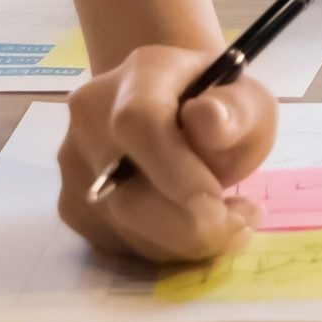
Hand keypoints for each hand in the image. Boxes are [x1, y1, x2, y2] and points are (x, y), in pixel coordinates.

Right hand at [52, 42, 278, 262]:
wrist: (176, 109)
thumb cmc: (218, 107)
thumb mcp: (248, 101)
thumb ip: (236, 111)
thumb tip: (208, 118)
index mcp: (141, 74)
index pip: (138, 121)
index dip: (173, 169)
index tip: (216, 199)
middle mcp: (91, 114)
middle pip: (123, 189)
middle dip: (188, 223)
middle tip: (242, 223)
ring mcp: (74, 162)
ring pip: (122, 226)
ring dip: (183, 240)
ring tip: (229, 221)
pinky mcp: (73, 205)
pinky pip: (118, 243)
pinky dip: (165, 247)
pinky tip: (194, 228)